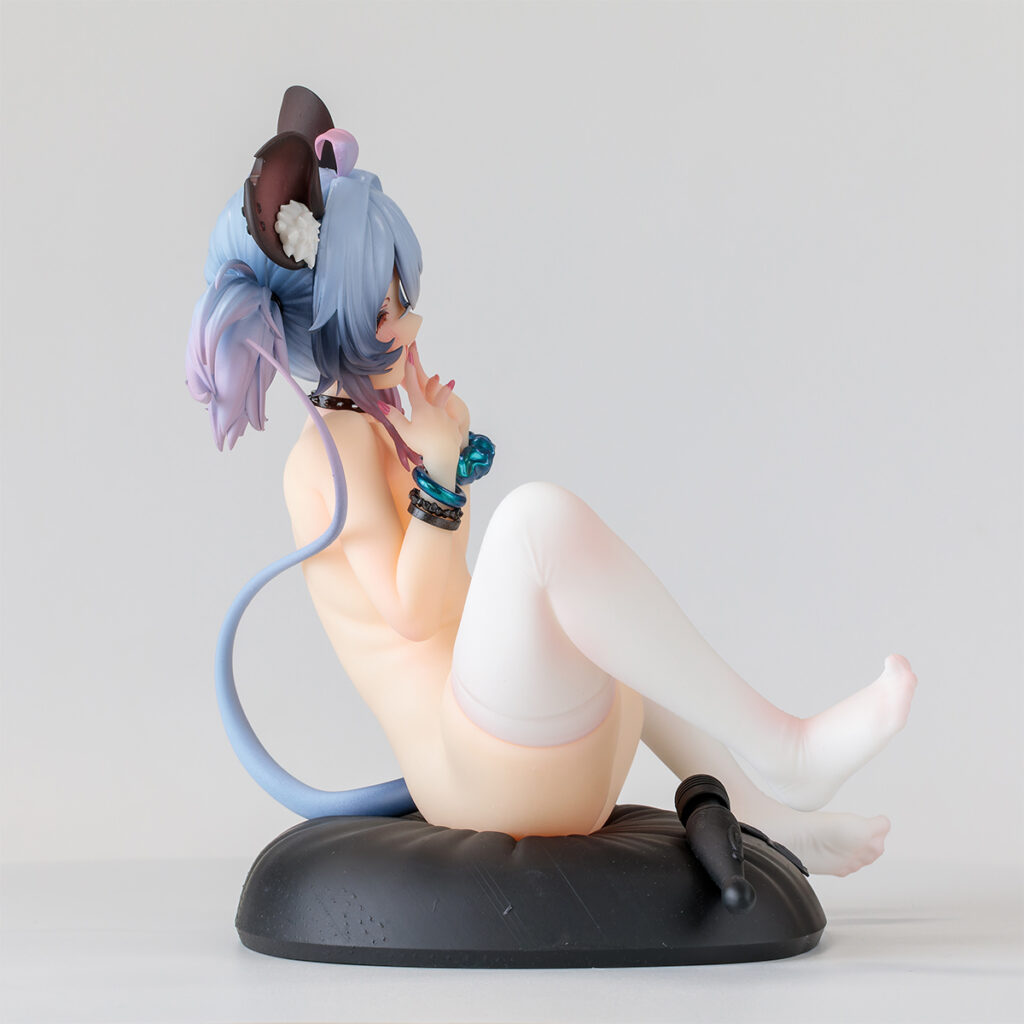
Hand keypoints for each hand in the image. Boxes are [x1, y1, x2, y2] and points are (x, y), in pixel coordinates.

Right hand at [378, 343, 462, 484]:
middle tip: (435, 374)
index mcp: (421, 409)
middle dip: (431, 382)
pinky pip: (452, 423)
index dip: (410, 371)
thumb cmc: (421, 444)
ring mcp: (446, 418)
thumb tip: (382, 405)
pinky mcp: (454, 428)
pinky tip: (452, 421)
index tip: (409, 355)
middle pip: (432, 393)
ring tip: (451, 383)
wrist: (443, 456)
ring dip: (446, 393)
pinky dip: (450, 422)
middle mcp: (435, 410)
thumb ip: (395, 417)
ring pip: (445, 404)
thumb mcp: (405, 431)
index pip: (413, 387)